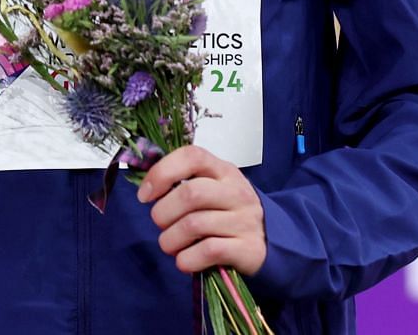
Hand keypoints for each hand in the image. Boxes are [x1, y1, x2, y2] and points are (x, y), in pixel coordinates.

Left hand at [135, 144, 267, 275]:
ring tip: (170, 245)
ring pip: (194, 225)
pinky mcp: (248, 249)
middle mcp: (236, 191)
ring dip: (170, 240)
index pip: (192, 156)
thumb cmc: (229, 213)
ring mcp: (244, 220)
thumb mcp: (213, 189)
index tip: (145, 195)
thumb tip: (147, 190)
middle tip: (161, 224)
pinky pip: (208, 251)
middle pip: (190, 193)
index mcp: (224, 170)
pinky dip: (187, 259)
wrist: (272, 241)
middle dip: (163, 212)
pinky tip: (185, 260)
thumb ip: (185, 183)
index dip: (162, 172)